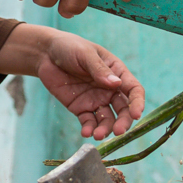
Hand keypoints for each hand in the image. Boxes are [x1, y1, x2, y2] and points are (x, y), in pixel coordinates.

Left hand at [0, 24, 144, 138]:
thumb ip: (99, 70)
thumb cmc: (69, 47)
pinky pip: (88, 121)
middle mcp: (109, 89)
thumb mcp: (85, 54)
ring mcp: (96, 99)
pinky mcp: (81, 107)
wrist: (45, 53)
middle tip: (118, 131)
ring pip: (106, 119)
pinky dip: (89, 128)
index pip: (133, 90)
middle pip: (123, 109)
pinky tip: (86, 132)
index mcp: (117, 72)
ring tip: (97, 135)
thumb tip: (115, 84)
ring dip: (105, 129)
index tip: (136, 114)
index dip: (137, 103)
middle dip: (123, 122)